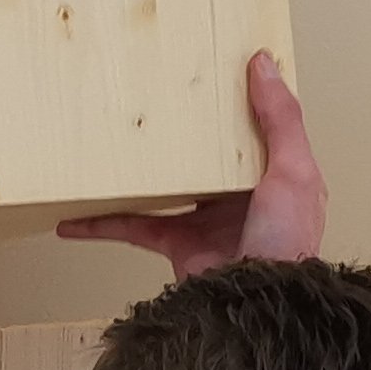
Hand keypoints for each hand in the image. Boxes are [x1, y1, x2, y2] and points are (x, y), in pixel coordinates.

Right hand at [55, 50, 323, 275]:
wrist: (259, 306)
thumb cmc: (288, 246)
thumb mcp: (294, 171)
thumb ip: (280, 119)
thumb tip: (264, 63)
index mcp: (272, 175)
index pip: (252, 127)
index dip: (232, 99)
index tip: (209, 68)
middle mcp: (239, 197)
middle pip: (203, 153)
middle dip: (179, 130)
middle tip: (150, 97)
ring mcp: (205, 221)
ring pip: (162, 185)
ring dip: (134, 171)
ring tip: (106, 145)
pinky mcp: (176, 245)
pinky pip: (133, 228)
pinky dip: (102, 224)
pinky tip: (75, 217)